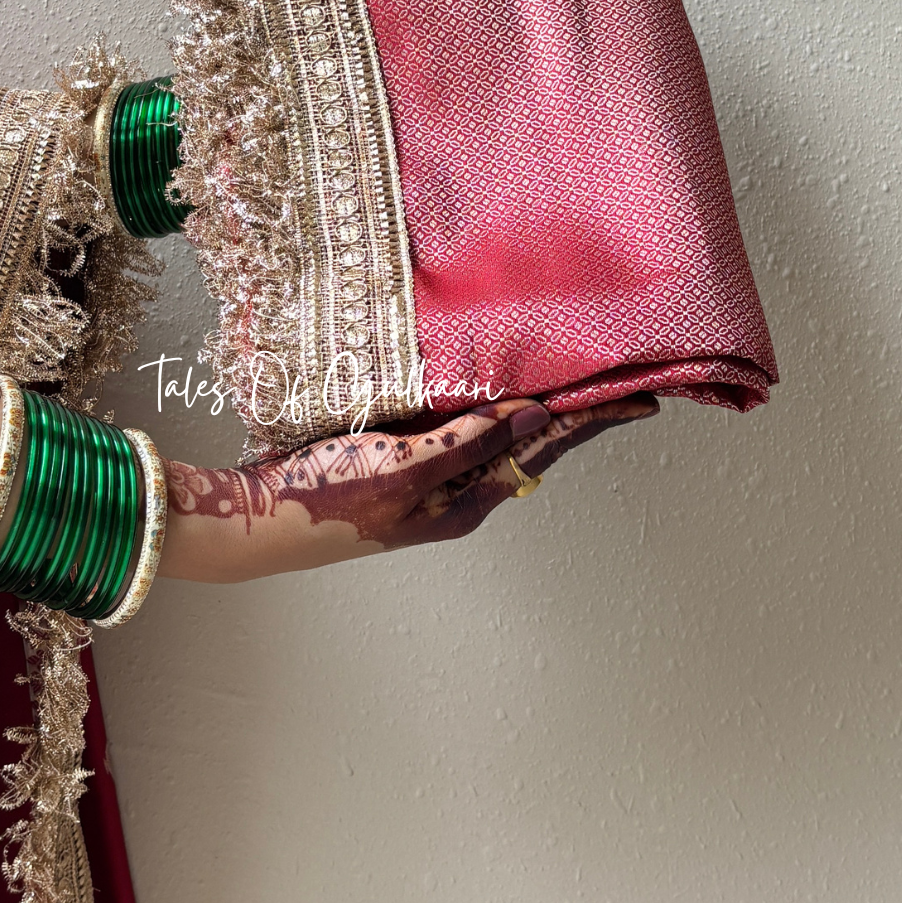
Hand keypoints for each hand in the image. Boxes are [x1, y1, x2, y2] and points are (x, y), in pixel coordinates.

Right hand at [158, 392, 658, 582]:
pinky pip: (460, 429)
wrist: (258, 521)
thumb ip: (466, 443)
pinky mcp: (399, 460)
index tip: (643, 397)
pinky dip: (486, 405)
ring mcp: (428, 477)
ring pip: (498, 436)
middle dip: (576, 413)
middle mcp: (457, 490)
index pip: (545, 446)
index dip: (594, 419)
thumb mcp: (403, 470)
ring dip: (535, 408)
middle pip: (531, 442)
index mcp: (466, 498)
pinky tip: (490, 387)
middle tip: (623, 381)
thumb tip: (531, 415)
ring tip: (574, 382)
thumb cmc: (327, 500)